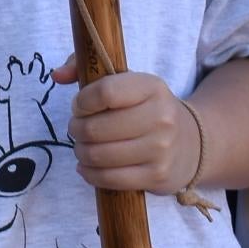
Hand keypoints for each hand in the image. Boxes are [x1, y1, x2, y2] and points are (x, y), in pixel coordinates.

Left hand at [48, 60, 198, 192]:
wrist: (191, 144)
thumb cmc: (146, 109)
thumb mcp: (127, 82)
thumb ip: (87, 69)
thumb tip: (57, 75)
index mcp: (152, 87)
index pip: (106, 92)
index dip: (82, 101)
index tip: (80, 106)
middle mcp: (161, 117)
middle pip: (96, 127)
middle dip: (76, 128)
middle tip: (77, 128)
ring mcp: (161, 149)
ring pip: (99, 155)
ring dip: (81, 151)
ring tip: (82, 146)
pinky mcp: (156, 176)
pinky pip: (109, 179)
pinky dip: (89, 173)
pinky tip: (87, 165)